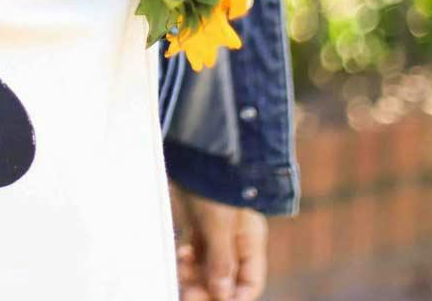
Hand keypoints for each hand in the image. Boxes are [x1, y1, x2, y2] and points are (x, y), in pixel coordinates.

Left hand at [170, 182, 268, 300]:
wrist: (199, 145)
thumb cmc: (216, 180)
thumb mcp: (220, 222)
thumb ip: (221, 258)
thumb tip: (223, 295)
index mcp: (250, 241)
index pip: (250, 282)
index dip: (235, 298)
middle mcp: (235, 239)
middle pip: (226, 278)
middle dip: (209, 290)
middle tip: (188, 295)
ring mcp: (215, 230)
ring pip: (207, 266)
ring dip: (194, 275)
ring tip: (181, 273)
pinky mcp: (197, 221)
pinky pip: (194, 251)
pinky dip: (186, 259)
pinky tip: (180, 256)